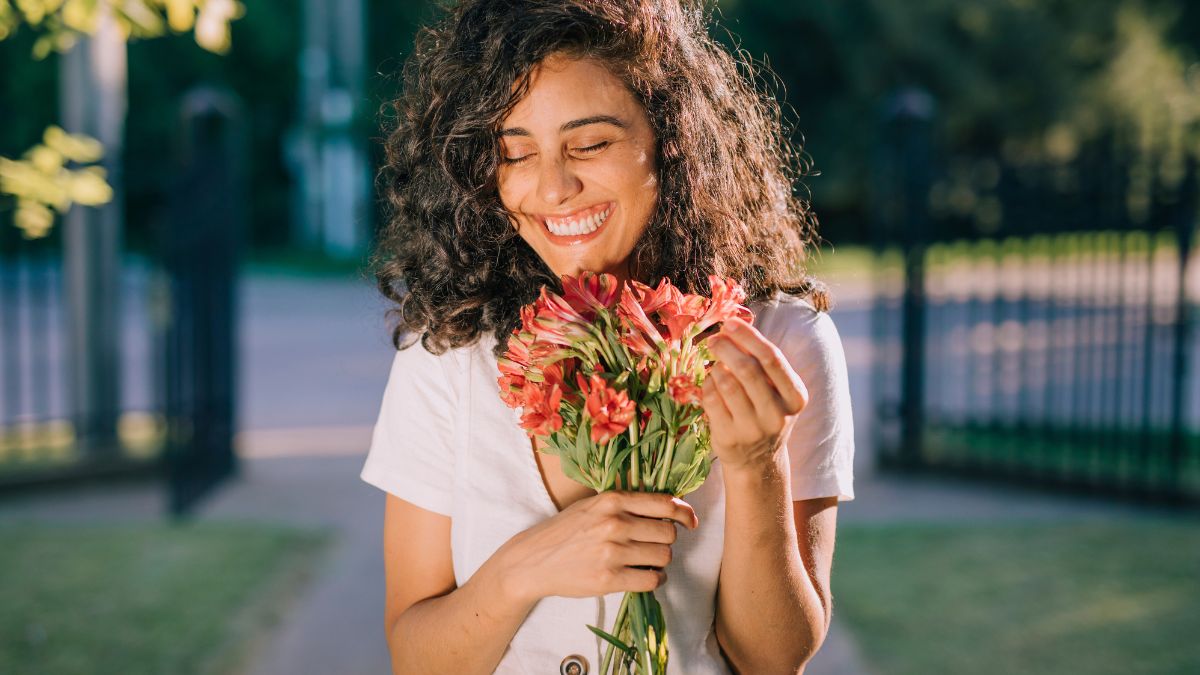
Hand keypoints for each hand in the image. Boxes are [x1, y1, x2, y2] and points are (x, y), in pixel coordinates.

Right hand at [496, 491, 698, 602]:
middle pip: (668, 533)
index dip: (684, 513)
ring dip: (659, 561)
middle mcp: (614, 523)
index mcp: (612, 500)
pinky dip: (654, 579)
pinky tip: (643, 575)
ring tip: (644, 561)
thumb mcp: (593, 505)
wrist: (532, 561)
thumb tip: (668, 507)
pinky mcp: (608, 579)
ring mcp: (612, 552)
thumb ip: (625, 504)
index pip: (664, 503)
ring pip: (663, 557)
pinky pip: (651, 579)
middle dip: (666, 540)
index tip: (690, 521)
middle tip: (652, 544)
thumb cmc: (565, 531)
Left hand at [701, 316, 808, 472]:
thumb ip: (762, 363)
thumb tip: (733, 327)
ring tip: (715, 364)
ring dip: (716, 368)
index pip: (772, 359)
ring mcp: (753, 429)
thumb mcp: (776, 391)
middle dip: (727, 348)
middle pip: (748, 370)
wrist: (758, 460)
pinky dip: (706, 385)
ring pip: (727, 384)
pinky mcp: (729, 438)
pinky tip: (710, 383)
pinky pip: (711, 401)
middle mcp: (777, 415)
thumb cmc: (764, 412)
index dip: (748, 337)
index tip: (729, 324)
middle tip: (714, 339)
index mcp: (795, 397)